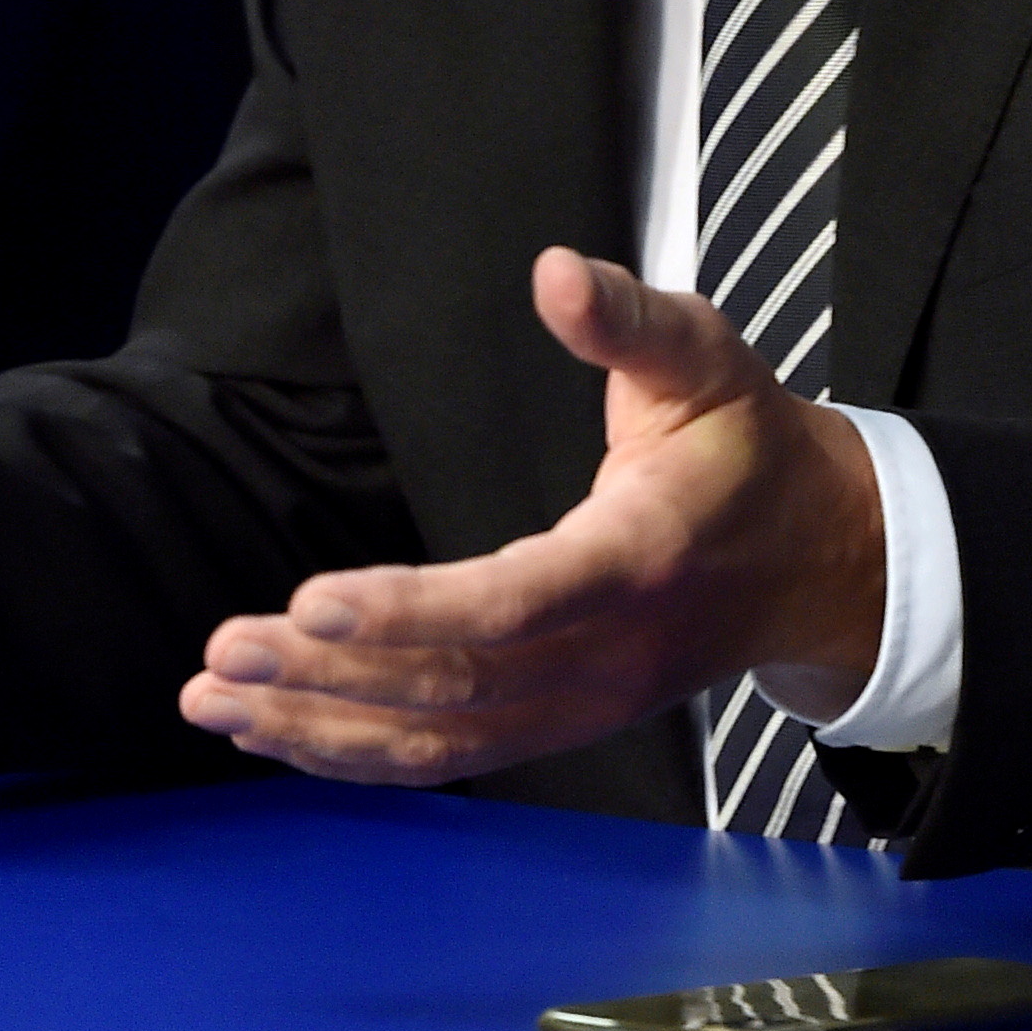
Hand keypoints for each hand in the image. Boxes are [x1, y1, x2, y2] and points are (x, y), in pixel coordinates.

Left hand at [178, 248, 884, 785]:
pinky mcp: (556, 723)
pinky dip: (356, 753)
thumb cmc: (747, 448)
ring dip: (320, 727)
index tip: (312, 600)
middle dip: (327, 675)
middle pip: (454, 685)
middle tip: (224, 652)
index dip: (412, 611)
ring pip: (439, 739)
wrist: (817, 560)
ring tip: (214, 702)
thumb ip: (627, 322)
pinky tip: (275, 733)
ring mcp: (581, 705)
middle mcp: (605, 656)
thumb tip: (555, 273)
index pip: (517, 603)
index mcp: (639, 562)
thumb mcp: (707, 361)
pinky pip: (449, 756)